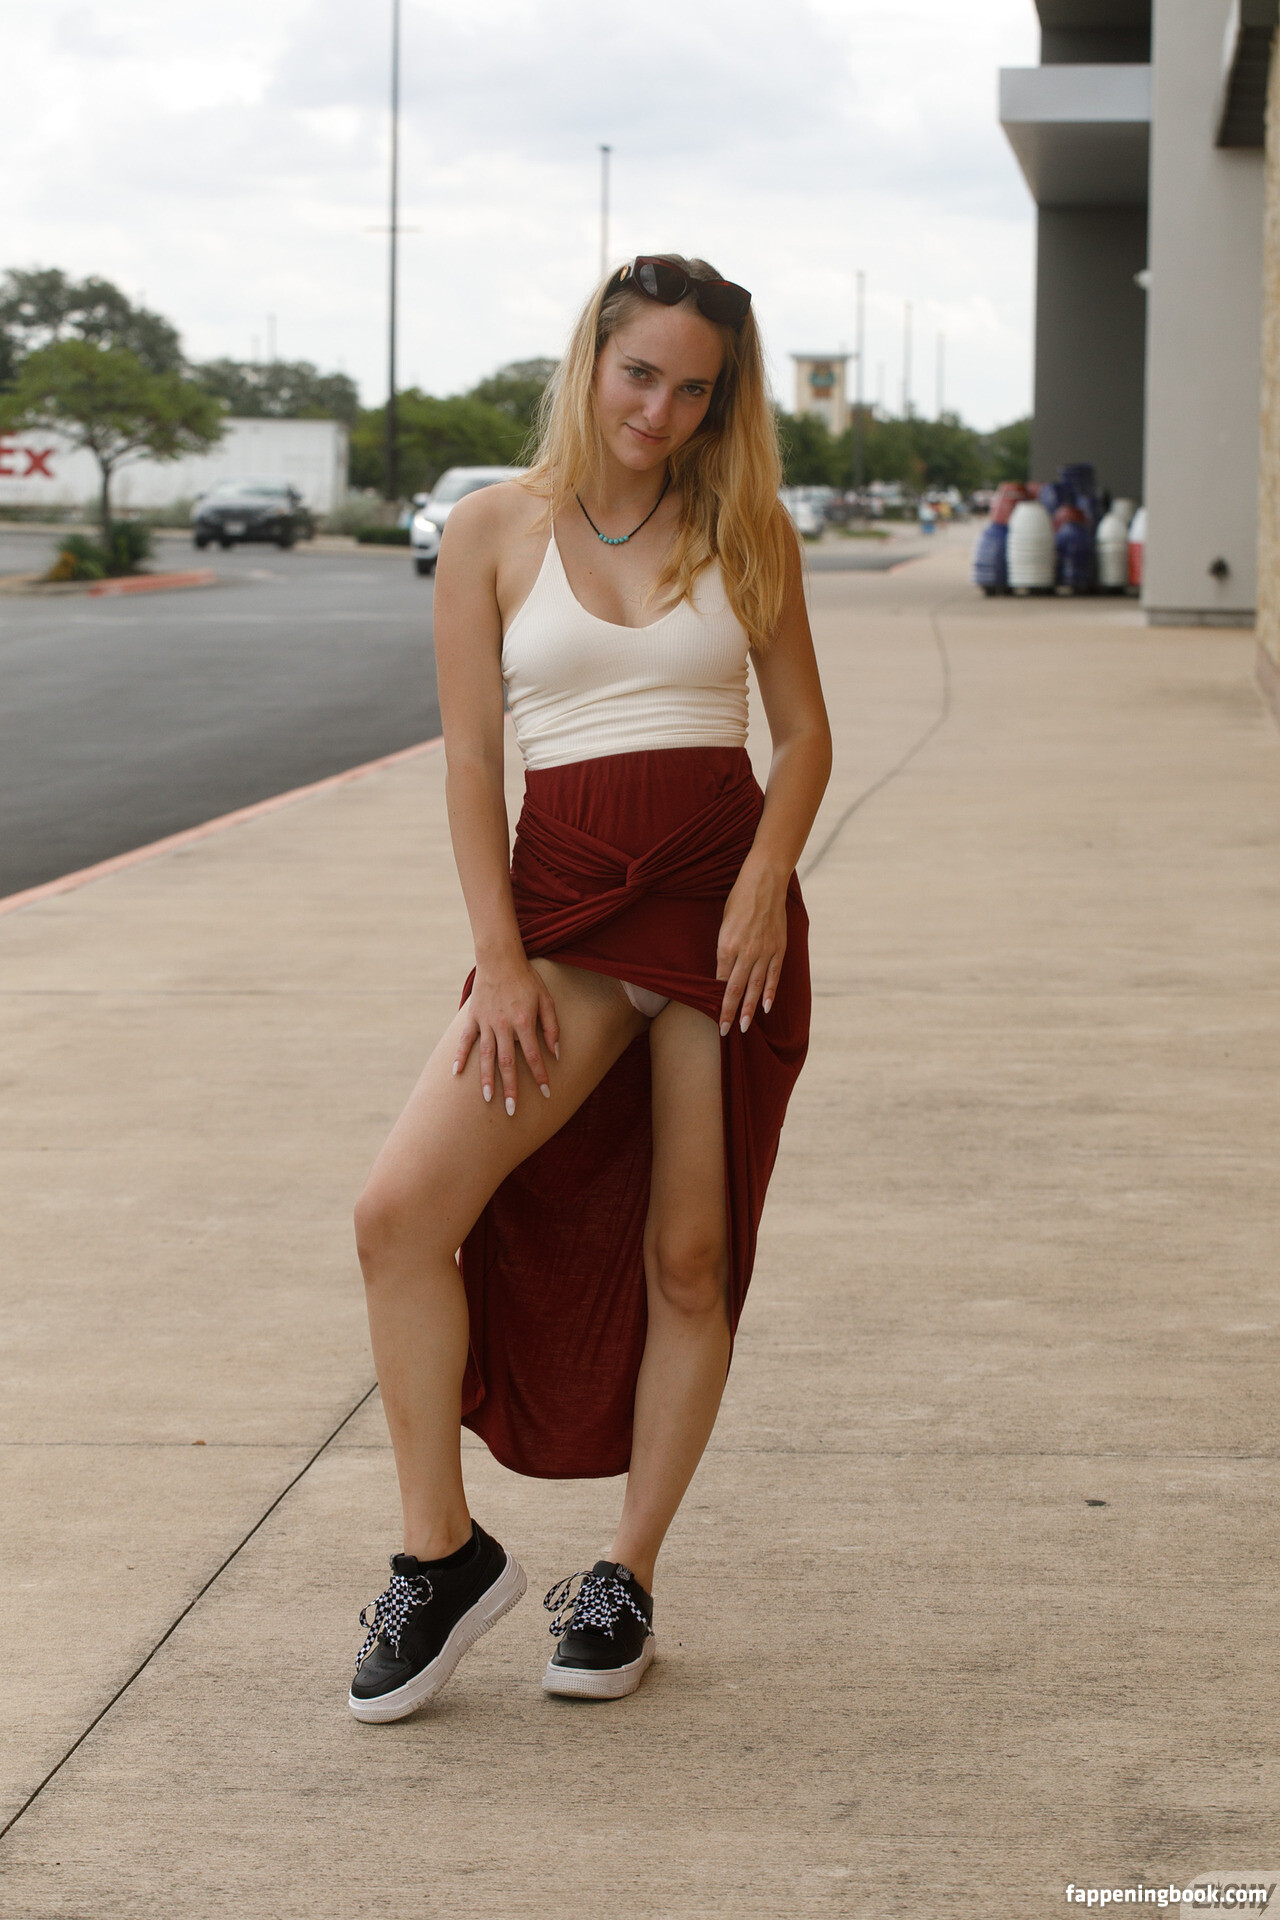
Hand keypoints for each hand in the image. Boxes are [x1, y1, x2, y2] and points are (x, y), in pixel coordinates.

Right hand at [453, 957, 559, 1114]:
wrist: (500, 959)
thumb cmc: (527, 979)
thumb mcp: (547, 1000)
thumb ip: (552, 1026)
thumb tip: (556, 1052)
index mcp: (524, 1022)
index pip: (534, 1056)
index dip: (541, 1076)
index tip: (546, 1094)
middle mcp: (504, 1026)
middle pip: (507, 1063)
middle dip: (510, 1088)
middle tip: (511, 1110)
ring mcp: (486, 1022)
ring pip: (486, 1056)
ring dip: (486, 1079)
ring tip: (487, 1099)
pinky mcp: (473, 1018)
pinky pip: (465, 1040)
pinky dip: (460, 1057)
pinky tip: (456, 1073)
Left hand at [715, 862, 786, 1035]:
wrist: (765, 881)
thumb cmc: (739, 899)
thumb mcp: (724, 923)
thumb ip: (724, 949)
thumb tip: (723, 973)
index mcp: (727, 945)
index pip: (721, 981)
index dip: (717, 1001)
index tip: (715, 1018)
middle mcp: (746, 951)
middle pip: (737, 989)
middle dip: (731, 1012)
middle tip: (726, 1031)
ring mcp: (765, 951)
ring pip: (756, 987)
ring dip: (751, 1008)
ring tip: (745, 1027)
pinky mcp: (779, 948)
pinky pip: (774, 975)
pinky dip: (770, 992)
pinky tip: (766, 1007)